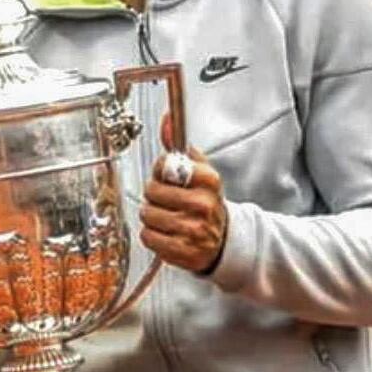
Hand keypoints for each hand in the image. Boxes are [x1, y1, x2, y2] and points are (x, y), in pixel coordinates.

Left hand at [139, 114, 228, 273]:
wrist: (223, 242)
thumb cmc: (206, 204)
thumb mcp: (201, 174)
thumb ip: (180, 149)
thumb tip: (167, 120)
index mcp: (209, 181)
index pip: (168, 164)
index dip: (160, 170)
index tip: (166, 176)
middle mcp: (203, 204)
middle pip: (153, 190)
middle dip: (154, 194)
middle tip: (165, 200)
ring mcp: (193, 230)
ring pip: (148, 214)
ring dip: (151, 216)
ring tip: (166, 217)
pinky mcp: (183, 251)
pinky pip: (148, 236)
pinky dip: (152, 235)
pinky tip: (166, 233)